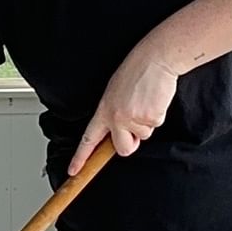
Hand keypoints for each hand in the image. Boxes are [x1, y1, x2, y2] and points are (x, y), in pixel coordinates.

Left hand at [68, 47, 181, 175]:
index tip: (74, 171)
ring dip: (146, 122)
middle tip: (136, 121)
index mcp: (104, 110)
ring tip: (145, 102)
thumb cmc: (136, 72)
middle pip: (123, 149)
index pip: (88, 139)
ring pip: (143, 136)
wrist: (155, 59)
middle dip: (132, 142)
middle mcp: (116, 118)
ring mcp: (133, 119)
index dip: (80, 157)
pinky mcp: (151, 118)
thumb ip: (113, 114)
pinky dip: (157, 115)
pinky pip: (156, 126)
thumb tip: (120, 131)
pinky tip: (154, 100)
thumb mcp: (115, 92)